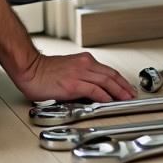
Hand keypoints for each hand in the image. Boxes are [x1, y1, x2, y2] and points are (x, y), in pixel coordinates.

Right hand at [14, 51, 136, 102]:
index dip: (120, 80)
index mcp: (84, 61)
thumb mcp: (69, 70)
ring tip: (125, 99)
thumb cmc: (44, 71)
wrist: (30, 69)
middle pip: (111, 75)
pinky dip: (103, 95)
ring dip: (118, 91)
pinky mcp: (73, 84)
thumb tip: (93, 90)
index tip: (127, 88)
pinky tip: (108, 101)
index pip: (108, 71)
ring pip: (106, 81)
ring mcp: (79, 73)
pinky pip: (93, 89)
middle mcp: (84, 64)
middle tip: (132, 94)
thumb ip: (82, 77)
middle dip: (124, 86)